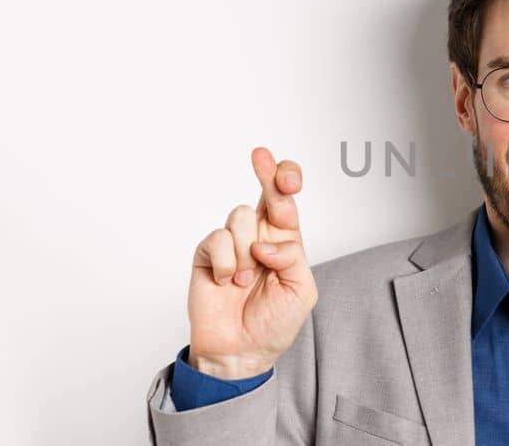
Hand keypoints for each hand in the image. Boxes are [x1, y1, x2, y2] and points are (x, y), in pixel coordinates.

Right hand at [185, 147, 317, 379]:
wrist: (240, 351)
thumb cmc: (273, 323)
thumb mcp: (300, 291)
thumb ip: (292, 258)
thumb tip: (267, 242)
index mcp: (284, 241)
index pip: (286, 202)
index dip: (285, 181)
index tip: (286, 173)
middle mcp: (258, 237)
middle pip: (262, 193)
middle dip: (266, 173)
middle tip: (261, 157)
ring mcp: (232, 244)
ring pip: (240, 216)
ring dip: (247, 250)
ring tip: (247, 279)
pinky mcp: (207, 254)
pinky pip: (217, 239)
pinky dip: (227, 263)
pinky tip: (228, 282)